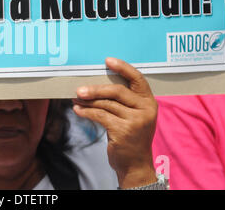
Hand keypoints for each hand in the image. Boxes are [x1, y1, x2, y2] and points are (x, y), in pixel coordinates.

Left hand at [72, 57, 157, 188]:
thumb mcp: (134, 116)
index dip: (123, 68)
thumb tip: (94, 85)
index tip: (108, 60)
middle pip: (117, 91)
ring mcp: (136, 120)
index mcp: (149, 101)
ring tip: (76, 100)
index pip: (137, 78)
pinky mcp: (124, 131)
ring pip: (106, 104)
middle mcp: (145, 109)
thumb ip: (122, 101)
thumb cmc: (131, 136)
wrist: (136, 164)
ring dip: (87, 102)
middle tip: (79, 90)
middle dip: (95, 89)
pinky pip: (100, 116)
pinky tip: (78, 110)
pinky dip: (86, 112)